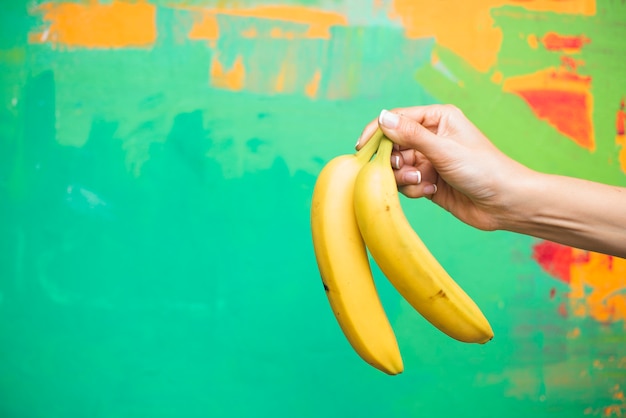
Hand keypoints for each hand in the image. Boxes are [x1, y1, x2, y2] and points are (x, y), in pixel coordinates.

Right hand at [356, 105, 532, 230]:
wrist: (505, 203)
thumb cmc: (482, 169)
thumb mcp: (443, 149)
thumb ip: (410, 134)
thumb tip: (381, 117)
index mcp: (437, 118)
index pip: (396, 119)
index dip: (377, 132)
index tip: (362, 148)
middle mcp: (431, 137)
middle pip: (393, 145)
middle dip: (394, 161)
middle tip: (405, 170)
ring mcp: (429, 160)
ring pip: (397, 167)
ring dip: (405, 177)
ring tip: (424, 182)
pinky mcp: (428, 181)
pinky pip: (406, 184)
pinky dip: (414, 189)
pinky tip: (432, 191)